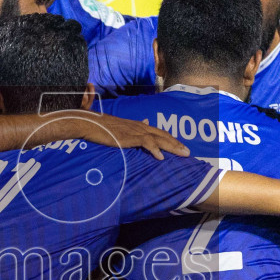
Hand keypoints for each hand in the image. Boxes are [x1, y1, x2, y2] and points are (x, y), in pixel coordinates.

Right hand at [63, 112, 187, 158]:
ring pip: (159, 138)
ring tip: (183, 154)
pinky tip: (161, 157)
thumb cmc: (102, 126)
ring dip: (172, 146)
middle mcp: (139, 126)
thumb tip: (145, 121)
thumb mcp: (121, 126)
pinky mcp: (129, 136)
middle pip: (162, 134)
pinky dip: (154, 149)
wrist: (90, 123)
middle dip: (176, 143)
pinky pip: (146, 142)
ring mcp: (135, 130)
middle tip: (188, 152)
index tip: (180, 146)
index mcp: (138, 125)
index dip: (170, 139)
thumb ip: (134, 126)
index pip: (158, 132)